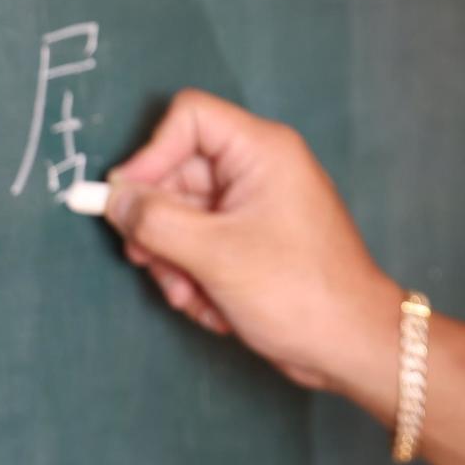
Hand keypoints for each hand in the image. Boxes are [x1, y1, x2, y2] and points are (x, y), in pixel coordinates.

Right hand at [102, 88, 401, 394]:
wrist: (351, 346)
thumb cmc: (296, 291)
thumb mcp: (216, 255)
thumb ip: (156, 221)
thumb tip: (112, 198)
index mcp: (260, 150)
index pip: (189, 118)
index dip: (151, 154)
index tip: (127, 202)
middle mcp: (257, 169)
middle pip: (178, 173)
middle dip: (159, 227)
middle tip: (150, 266)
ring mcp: (254, 207)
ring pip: (183, 216)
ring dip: (174, 262)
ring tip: (191, 298)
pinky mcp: (251, 242)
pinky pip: (201, 245)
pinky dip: (196, 276)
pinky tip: (212, 309)